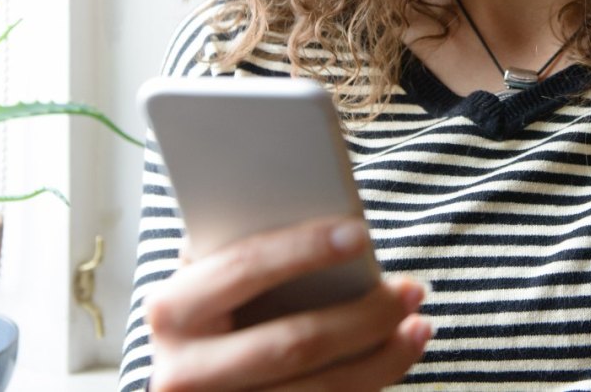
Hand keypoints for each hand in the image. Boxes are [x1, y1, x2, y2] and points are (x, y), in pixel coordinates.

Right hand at [146, 217, 431, 390]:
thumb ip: (248, 249)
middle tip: (412, 288)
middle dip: (363, 314)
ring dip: (382, 353)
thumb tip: (331, 216)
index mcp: (171, 310)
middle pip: (293, 343)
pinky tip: (402, 349)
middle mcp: (183, 372)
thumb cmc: (215, 306)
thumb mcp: (213, 277)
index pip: (244, 267)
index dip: (304, 248)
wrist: (195, 381)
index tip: (361, 233)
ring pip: (320, 389)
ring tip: (419, 322)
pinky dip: (373, 379)